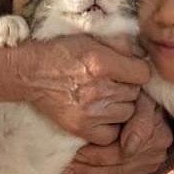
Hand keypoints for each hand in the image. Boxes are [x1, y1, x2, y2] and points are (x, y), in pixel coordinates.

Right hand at [12, 35, 149, 145]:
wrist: (31, 73)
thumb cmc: (61, 53)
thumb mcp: (91, 39)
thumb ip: (120, 45)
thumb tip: (142, 55)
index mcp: (102, 63)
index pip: (143, 74)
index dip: (138, 71)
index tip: (129, 70)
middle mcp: (99, 89)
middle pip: (135, 94)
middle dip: (128, 88)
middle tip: (113, 83)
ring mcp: (91, 112)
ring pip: (127, 113)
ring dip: (121, 106)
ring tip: (105, 97)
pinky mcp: (82, 128)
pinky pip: (112, 134)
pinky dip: (110, 126)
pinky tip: (100, 114)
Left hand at [64, 92, 173, 173]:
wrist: (154, 100)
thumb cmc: (143, 94)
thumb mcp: (144, 98)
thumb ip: (140, 119)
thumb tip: (129, 147)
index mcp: (154, 137)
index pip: (121, 154)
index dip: (96, 155)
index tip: (76, 154)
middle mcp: (152, 156)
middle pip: (116, 171)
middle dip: (88, 173)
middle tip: (66, 170)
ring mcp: (145, 167)